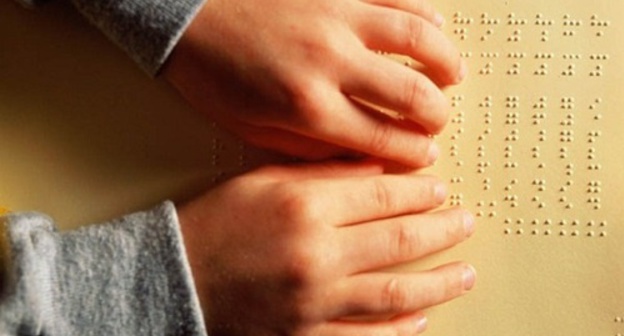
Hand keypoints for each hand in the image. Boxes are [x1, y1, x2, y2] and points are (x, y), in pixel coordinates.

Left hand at [163, 0, 464, 166]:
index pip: (382, 138)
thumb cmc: (213, 74)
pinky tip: (435, 27)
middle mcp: (331, 62)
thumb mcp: (252, 129)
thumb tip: (357, 153)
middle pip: (411, 94)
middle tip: (438, 123)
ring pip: (418, 40)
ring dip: (445, 62)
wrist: (187, 15)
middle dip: (436, 115)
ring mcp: (339, 18)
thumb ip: (309, 145)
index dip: (412, 152)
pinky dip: (425, 13)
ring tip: (454, 76)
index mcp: (308, 107)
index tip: (424, 156)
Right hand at [178, 161, 475, 334]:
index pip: (382, 196)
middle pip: (398, 241)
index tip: (439, 189)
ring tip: (466, 273)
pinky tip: (421, 318)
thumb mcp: (263, 182)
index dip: (418, 191)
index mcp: (305, 209)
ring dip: (438, 282)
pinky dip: (398, 329)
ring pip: (394, 293)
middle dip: (441, 230)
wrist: (175, 277)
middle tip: (467, 222)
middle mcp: (316, 256)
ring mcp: (314, 303)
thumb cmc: (216, 224)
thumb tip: (377, 171)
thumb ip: (323, 177)